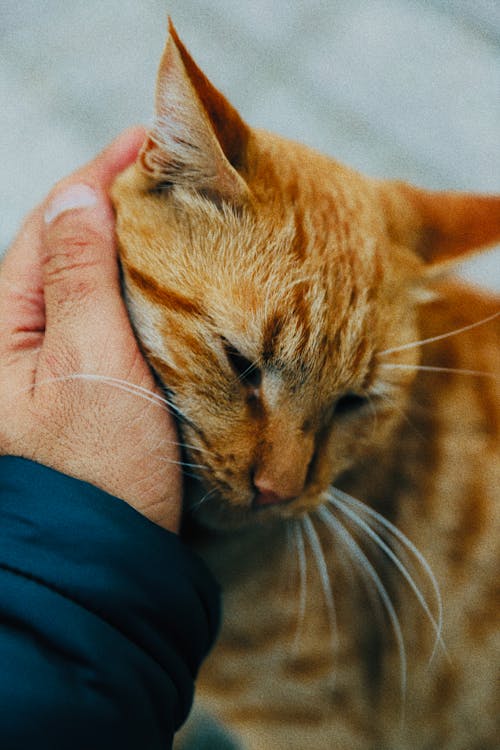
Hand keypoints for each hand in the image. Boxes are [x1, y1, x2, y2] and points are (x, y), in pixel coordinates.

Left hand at [0, 129, 181, 532]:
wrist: (108, 555)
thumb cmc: (98, 468)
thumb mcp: (88, 365)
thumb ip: (79, 279)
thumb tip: (80, 196)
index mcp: (5, 324)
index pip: (50, 224)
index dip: (97, 177)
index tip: (148, 141)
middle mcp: (24, 334)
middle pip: (69, 243)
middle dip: (115, 201)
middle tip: (174, 171)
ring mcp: (59, 358)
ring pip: (93, 278)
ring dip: (131, 241)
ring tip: (176, 209)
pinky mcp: (92, 380)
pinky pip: (111, 316)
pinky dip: (140, 287)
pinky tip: (170, 275)